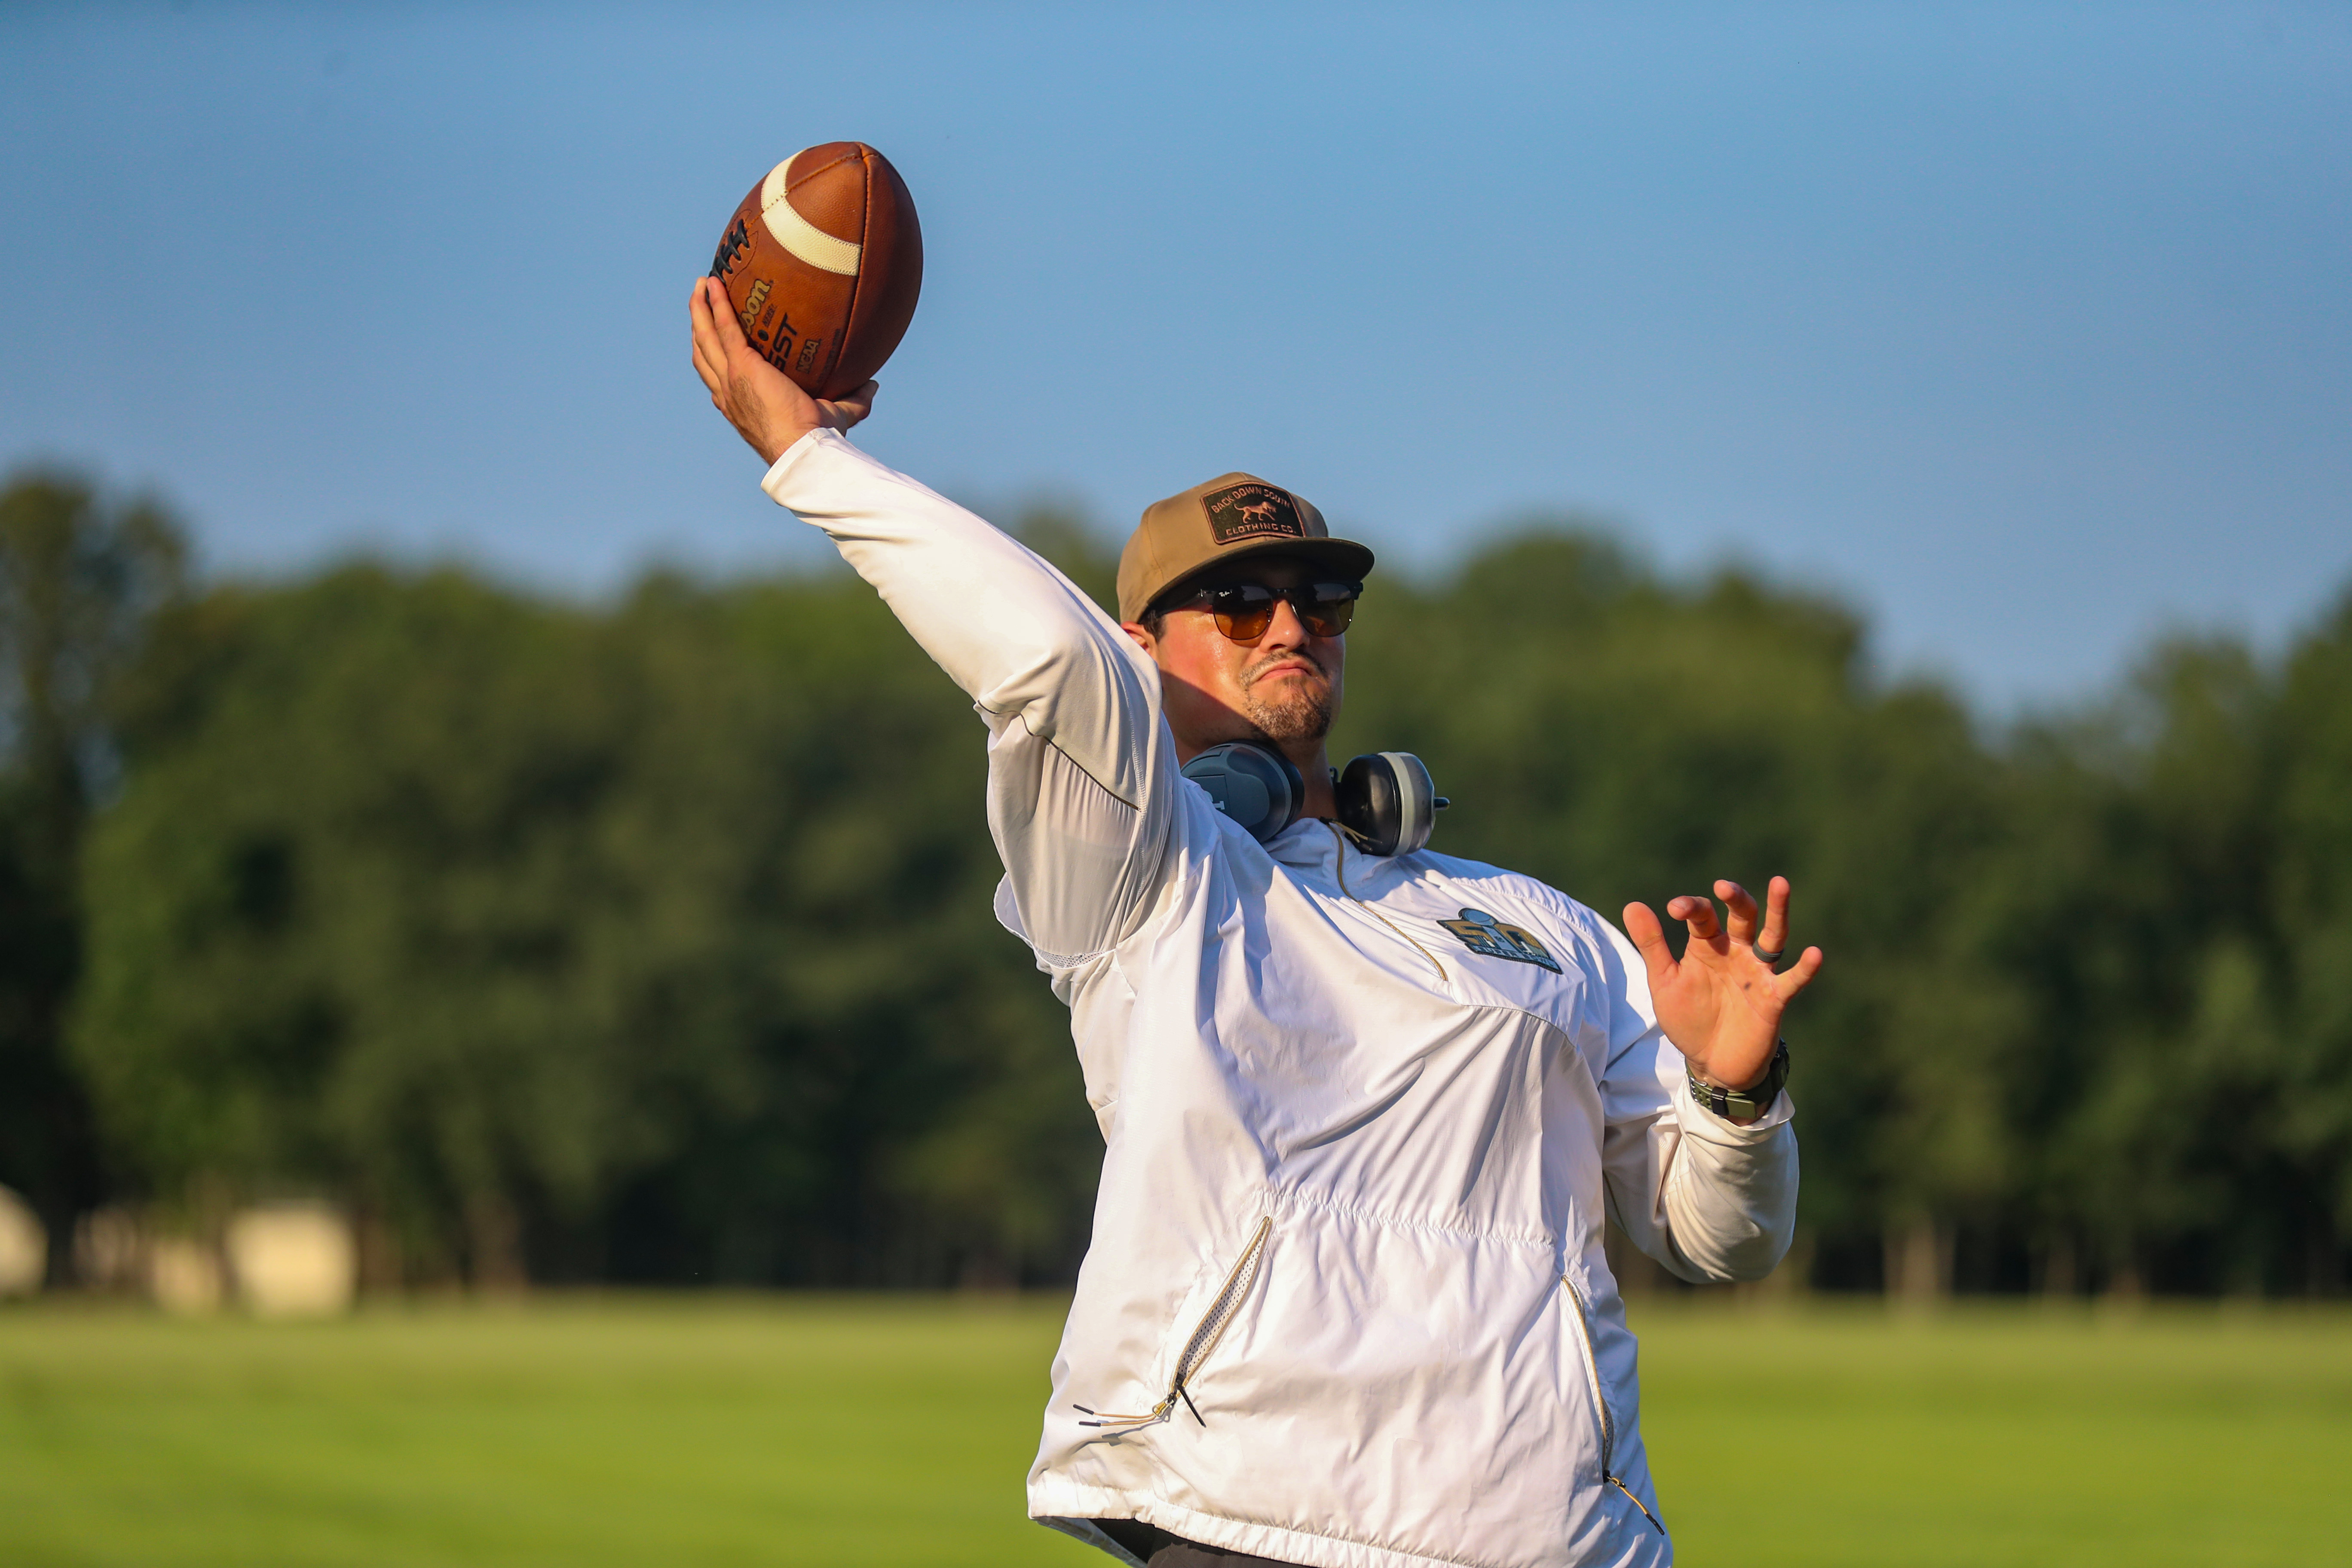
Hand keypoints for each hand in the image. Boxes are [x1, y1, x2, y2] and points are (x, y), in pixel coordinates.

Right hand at [688, 277, 874, 462]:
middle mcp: (728, 392)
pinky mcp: (742, 365)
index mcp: (739, 405)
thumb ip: (853, 401)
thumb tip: (872, 385)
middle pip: (704, 354)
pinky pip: (724, 327)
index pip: (719, 378)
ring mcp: (731, 378)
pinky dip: (717, 304)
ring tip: (700, 286)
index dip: (714, 358)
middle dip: (699, 326)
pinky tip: (714, 283)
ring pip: (705, 338)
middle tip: (699, 302)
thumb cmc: (817, 440)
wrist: (803, 448)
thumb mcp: (835, 416)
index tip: (715, 339)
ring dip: (699, 310)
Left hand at [1622, 876, 1822, 1116]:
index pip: (1703, 916)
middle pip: (1741, 916)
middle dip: (1735, 899)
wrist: (1710, 1063)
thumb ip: (1652, 945)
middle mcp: (1736, 952)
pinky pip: (1792, 981)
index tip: (1674, 909)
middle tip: (1723, 887)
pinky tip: (1815, 953)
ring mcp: (1757, 973)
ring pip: (1773, 935)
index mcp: (1708, 946)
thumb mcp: (1665, 982)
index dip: (1691, 908)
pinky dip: (1805, 968)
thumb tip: (1632, 904)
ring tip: (1780, 883)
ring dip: (1777, 911)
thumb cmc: (1688, 1018)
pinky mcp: (1774, 999)